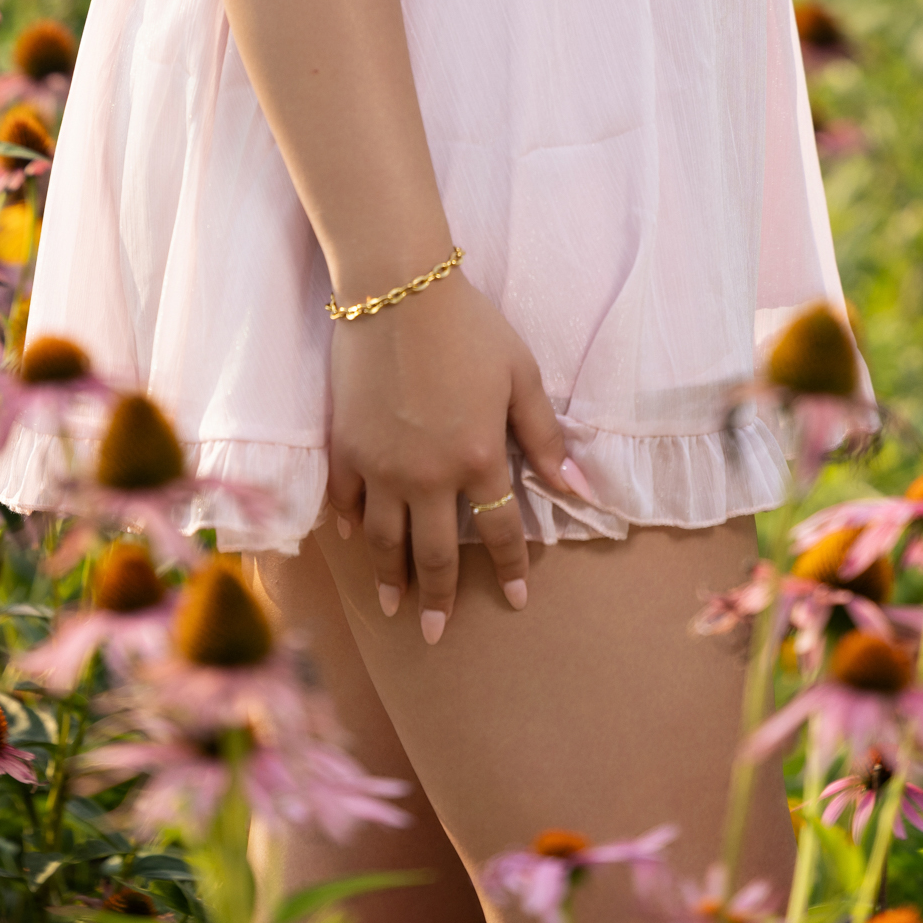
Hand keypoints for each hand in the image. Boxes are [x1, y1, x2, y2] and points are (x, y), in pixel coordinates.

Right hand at [324, 269, 584, 639]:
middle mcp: (428, 477)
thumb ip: (545, 437)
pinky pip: (346, 501)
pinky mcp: (345, 447)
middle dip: (440, 598)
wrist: (396, 288)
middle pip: (436, 553)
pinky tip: (354, 540)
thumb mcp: (521, 375)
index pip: (502, 533)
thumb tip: (577, 488)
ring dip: (390, 579)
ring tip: (394, 608)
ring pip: (384, 541)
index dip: (512, 570)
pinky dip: (350, 525)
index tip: (516, 600)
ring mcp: (380, 466)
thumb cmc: (469, 325)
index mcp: (479, 460)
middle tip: (438, 634)